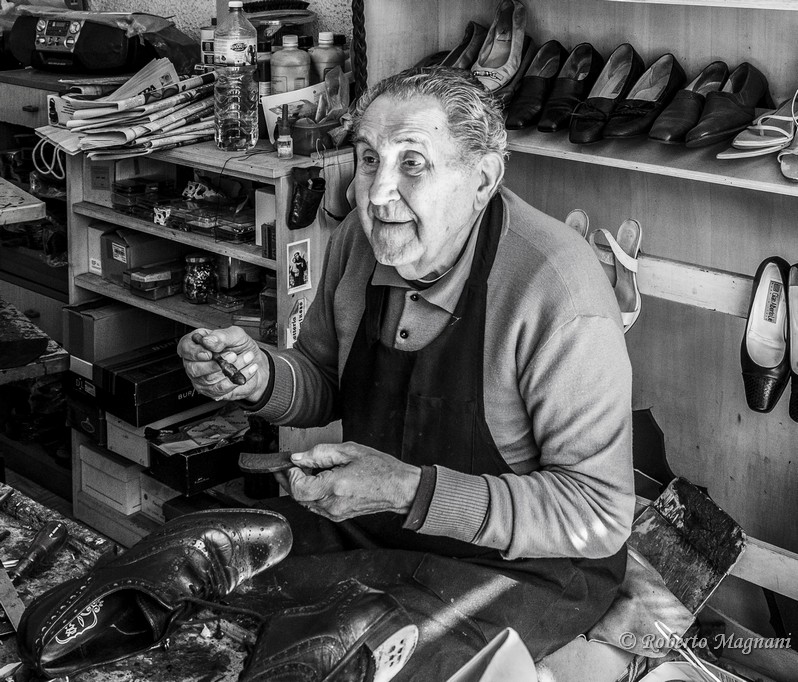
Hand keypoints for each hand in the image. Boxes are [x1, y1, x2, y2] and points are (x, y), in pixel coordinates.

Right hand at [177, 326, 268, 402]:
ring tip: (247, 358)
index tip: (209, 353)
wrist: (254, 362)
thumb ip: (221, 336)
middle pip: (194, 368)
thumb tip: (208, 341)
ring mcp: (201, 378)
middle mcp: (195, 362)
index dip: (195, 352)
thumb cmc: (241, 347)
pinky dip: (236, 379)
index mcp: (197, 344)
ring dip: (232, 369)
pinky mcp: (211, 391)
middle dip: (216, 363)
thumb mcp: (235, 335)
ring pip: (209, 379)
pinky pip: (220, 388)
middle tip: (234, 355)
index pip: (185, 348)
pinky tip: (247, 370)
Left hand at [277, 442, 421, 521]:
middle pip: (298, 497)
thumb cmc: (380, 469)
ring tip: (303, 471)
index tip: (292, 463)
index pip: (299, 488)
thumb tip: (299, 457)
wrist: (398, 488)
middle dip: (290, 481)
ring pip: (306, 503)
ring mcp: (335, 513)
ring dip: (300, 488)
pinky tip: (316, 482)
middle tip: (289, 467)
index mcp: (336, 486)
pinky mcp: (338, 516)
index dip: (290, 475)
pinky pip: (316, 507)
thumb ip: (320, 453)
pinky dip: (311, 494)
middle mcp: (333, 504)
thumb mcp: (350, 451)